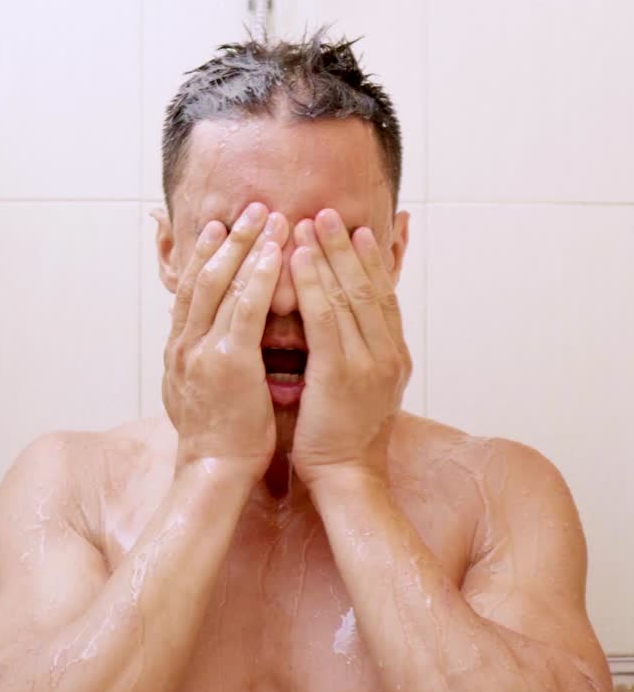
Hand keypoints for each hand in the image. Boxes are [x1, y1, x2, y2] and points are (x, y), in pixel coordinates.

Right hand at [162, 203, 286, 482]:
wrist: (214, 471)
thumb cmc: (219, 438)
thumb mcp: (200, 391)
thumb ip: (205, 360)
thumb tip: (213, 342)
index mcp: (179, 349)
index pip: (191, 290)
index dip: (206, 255)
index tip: (222, 227)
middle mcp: (184, 343)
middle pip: (203, 276)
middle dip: (228, 239)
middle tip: (250, 209)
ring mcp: (202, 350)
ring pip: (222, 284)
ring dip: (247, 246)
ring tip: (269, 218)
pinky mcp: (228, 362)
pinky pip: (245, 308)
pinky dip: (259, 277)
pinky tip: (276, 255)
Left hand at [289, 209, 411, 487]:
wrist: (348, 479)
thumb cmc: (344, 440)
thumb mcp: (360, 390)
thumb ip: (356, 357)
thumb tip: (342, 333)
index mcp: (394, 356)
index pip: (383, 296)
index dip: (371, 260)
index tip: (357, 230)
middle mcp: (388, 353)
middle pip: (369, 286)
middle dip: (348, 246)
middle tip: (330, 212)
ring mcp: (369, 362)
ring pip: (348, 293)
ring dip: (328, 252)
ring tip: (311, 221)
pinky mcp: (341, 372)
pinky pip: (325, 316)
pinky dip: (312, 282)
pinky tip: (298, 258)